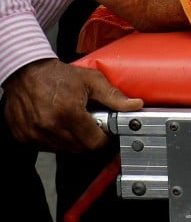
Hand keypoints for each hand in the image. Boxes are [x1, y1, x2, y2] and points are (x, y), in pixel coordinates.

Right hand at [3, 58, 136, 153]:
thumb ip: (114, 96)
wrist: (25, 72)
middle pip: (80, 148)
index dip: (103, 138)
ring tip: (71, 120)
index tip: (104, 130)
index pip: (94, 143)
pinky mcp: (23, 135)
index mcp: (68, 113)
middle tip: (87, 122)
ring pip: (63, 149)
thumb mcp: (91, 81)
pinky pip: (45, 146)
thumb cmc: (57, 75)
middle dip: (89, 138)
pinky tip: (55, 123)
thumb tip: (135, 105)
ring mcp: (34, 133)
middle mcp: (50, 126)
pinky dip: (53, 139)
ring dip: (71, 140)